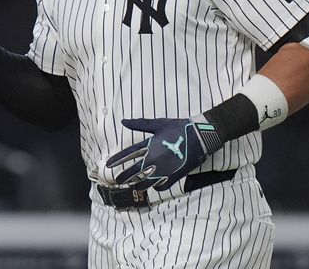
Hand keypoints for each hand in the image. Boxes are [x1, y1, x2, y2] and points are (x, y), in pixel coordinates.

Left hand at [107, 117, 221, 191]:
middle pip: (134, 172)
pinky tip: (152, 186)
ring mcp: (164, 169)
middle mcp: (154, 159)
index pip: (128, 154)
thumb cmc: (179, 128)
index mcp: (150, 145)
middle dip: (123, 177)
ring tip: (132, 185)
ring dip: (137, 185)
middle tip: (117, 181)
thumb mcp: (158, 124)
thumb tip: (124, 121)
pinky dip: (155, 187)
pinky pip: (160, 186)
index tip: (108, 165)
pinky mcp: (174, 176)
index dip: (117, 160)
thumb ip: (140, 124)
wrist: (200, 137)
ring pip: (145, 183)